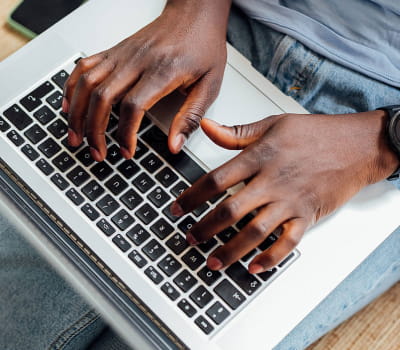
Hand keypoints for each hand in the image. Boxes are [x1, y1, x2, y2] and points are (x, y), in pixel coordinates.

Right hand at [63, 0, 230, 160]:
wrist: (194, 13)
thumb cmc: (202, 47)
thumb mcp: (209, 85)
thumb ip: (190, 116)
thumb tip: (175, 145)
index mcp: (162, 71)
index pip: (133, 106)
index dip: (125, 134)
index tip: (127, 152)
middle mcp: (136, 61)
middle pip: (103, 97)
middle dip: (95, 131)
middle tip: (98, 153)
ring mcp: (122, 54)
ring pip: (87, 83)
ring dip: (77, 113)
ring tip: (76, 136)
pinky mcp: (115, 51)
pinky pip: (84, 66)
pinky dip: (72, 86)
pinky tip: (69, 104)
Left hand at [171, 111, 398, 272]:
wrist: (357, 145)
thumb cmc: (315, 133)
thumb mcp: (273, 124)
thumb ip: (236, 131)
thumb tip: (205, 127)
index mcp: (259, 157)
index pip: (216, 180)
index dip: (192, 196)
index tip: (177, 208)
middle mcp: (271, 182)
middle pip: (230, 210)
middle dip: (205, 228)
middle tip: (190, 239)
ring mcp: (290, 201)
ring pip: (254, 231)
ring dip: (231, 250)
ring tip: (213, 261)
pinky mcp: (308, 215)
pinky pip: (287, 242)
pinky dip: (270, 258)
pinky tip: (254, 267)